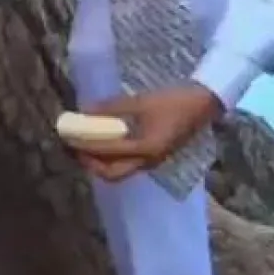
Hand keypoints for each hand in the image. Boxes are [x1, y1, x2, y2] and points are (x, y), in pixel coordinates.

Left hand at [64, 82, 224, 182]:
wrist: (205, 103)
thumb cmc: (175, 100)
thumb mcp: (141, 101)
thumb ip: (112, 108)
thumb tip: (84, 111)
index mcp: (146, 149)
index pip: (107, 152)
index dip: (85, 145)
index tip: (68, 136)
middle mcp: (149, 162)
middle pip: (111, 174)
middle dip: (90, 163)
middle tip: (74, 147)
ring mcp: (153, 161)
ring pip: (119, 171)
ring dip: (100, 162)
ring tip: (85, 145)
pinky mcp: (155, 156)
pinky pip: (127, 164)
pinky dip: (112, 158)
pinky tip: (104, 143)